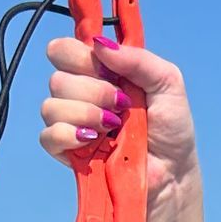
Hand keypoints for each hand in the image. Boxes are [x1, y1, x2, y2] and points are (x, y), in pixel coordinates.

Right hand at [39, 32, 205, 221]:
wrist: (172, 177)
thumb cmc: (173, 132)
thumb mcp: (168, 84)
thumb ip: (138, 59)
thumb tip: (98, 44)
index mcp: (102, 72)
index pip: (65, 49)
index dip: (78, 53)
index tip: (103, 65)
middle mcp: (82, 93)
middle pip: (58, 75)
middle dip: (92, 89)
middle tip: (120, 105)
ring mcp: (72, 123)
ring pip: (51, 104)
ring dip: (84, 113)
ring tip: (112, 128)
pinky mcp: (67, 152)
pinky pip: (48, 135)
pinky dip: (68, 135)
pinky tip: (92, 141)